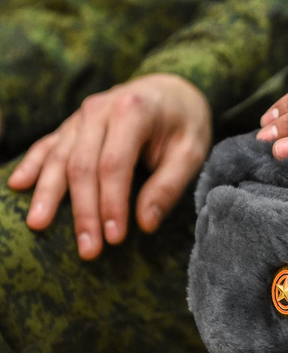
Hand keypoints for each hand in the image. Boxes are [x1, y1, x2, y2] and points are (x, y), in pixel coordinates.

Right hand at [8, 74, 210, 259]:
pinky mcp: (72, 125)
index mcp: (133, 111)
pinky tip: (18, 185)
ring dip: (49, 194)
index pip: (114, 165)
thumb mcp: (192, 152)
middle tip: (88, 249)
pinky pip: (47, 144)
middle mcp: (100, 110)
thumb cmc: (185, 125)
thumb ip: (169, 186)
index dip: (111, 204)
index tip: (115, 238)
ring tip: (38, 225)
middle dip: (84, 211)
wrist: (172, 90)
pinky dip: (32, 164)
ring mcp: (81, 116)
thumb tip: (145, 224)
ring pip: (59, 158)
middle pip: (83, 165)